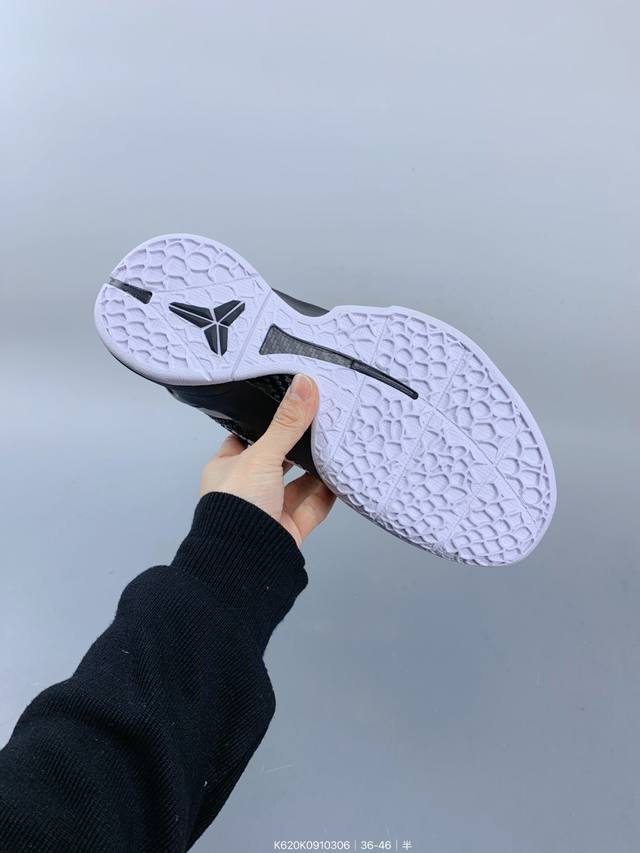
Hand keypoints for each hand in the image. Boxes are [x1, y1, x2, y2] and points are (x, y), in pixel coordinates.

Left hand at [200, 374, 335, 546]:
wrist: (243, 561)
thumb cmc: (236, 506)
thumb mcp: (261, 456)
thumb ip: (287, 424)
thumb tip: (305, 385)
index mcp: (227, 468)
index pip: (247, 438)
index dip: (267, 423)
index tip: (292, 406)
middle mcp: (247, 488)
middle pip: (278, 460)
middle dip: (299, 446)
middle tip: (323, 422)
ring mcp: (270, 509)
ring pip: (298, 483)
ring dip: (316, 469)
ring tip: (337, 443)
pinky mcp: (290, 527)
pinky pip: (313, 505)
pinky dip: (328, 492)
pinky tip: (342, 476)